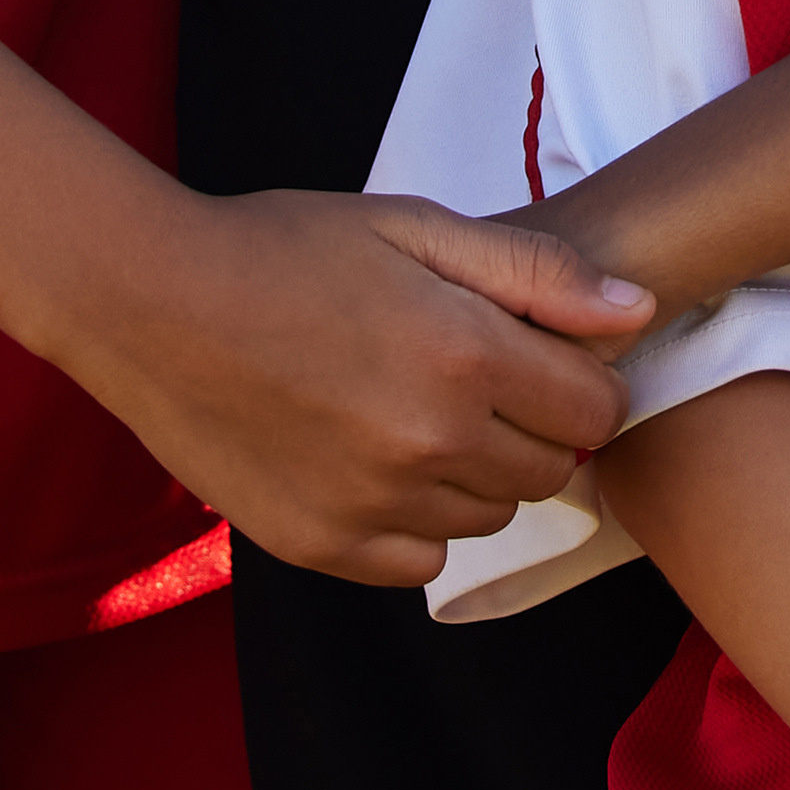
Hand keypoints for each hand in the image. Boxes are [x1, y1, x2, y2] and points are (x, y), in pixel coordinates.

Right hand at [59, 190, 649, 591]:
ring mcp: (374, 505)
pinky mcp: (322, 547)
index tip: (543, 360)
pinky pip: (419, 563)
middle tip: (473, 380)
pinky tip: (373, 462)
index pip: (598, 410)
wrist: (151, 304)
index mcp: (465, 355)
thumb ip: (535, 272)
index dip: (583, 382)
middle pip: (551, 471)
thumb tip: (638, 313)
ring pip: (489, 520)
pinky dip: (415, 525)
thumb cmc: (286, 249)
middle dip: (535, 428)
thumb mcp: (414, 226)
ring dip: (476, 476)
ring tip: (412, 413)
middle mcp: (430, 443)